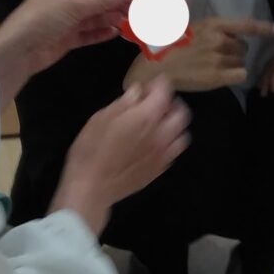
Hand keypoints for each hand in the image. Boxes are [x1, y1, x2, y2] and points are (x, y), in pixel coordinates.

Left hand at [0, 0, 132, 107]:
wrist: (18, 51)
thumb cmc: (43, 21)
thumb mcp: (73, 6)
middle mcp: (67, 0)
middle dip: (116, 4)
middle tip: (139, 11)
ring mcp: (67, 20)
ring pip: (94, 17)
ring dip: (111, 18)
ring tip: (131, 22)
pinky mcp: (67, 38)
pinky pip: (88, 33)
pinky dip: (101, 33)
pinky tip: (115, 34)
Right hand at [54, 79, 190, 234]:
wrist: (92, 188)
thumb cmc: (91, 150)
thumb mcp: (101, 118)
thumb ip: (124, 103)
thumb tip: (138, 92)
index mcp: (146, 117)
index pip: (165, 92)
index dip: (159, 84)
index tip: (149, 85)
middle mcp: (161, 134)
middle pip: (181, 113)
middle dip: (171, 104)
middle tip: (155, 104)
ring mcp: (163, 154)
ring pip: (182, 134)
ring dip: (173, 125)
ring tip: (158, 125)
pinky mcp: (160, 170)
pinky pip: (174, 152)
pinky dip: (169, 143)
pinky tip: (154, 144)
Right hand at [126, 16, 273, 94]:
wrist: (154, 69)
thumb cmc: (165, 45)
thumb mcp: (179, 22)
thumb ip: (189, 8)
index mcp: (212, 25)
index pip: (245, 25)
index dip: (263, 28)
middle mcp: (219, 40)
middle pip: (243, 47)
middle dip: (234, 51)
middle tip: (215, 55)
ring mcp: (219, 59)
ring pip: (241, 61)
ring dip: (232, 64)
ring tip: (213, 65)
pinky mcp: (218, 77)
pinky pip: (241, 75)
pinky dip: (235, 76)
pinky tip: (221, 76)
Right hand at [260, 31, 273, 96]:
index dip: (273, 79)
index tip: (272, 90)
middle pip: (269, 67)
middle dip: (264, 80)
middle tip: (263, 93)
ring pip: (269, 65)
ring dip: (264, 76)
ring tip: (260, 87)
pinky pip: (272, 63)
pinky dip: (267, 71)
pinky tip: (266, 77)